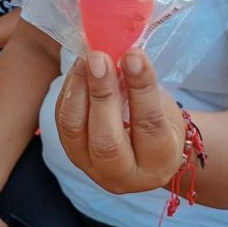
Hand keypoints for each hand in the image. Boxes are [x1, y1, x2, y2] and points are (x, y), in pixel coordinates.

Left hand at [56, 50, 186, 193]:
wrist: (144, 154)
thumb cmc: (161, 124)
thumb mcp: (164, 109)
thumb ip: (144, 88)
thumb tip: (119, 51)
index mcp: (158, 163)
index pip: (149, 126)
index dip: (141, 89)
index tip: (133, 55)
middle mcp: (123, 174)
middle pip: (107, 140)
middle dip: (101, 94)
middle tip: (99, 57)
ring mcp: (91, 167)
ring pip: (75, 131)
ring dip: (78, 89)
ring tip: (87, 58)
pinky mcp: (71, 153)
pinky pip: (63, 121)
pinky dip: (69, 90)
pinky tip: (79, 68)